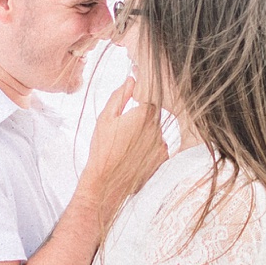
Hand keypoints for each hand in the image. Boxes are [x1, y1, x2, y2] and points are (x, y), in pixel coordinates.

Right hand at [80, 79, 166, 218]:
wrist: (107, 183)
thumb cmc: (103, 150)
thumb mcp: (106, 118)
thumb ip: (120, 95)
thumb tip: (131, 80)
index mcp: (145, 114)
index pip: (150, 95)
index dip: (140, 96)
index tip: (132, 99)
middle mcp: (158, 128)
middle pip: (154, 113)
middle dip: (140, 116)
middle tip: (124, 128)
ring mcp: (162, 144)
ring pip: (156, 129)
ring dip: (145, 132)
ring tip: (126, 144)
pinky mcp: (162, 158)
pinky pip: (158, 145)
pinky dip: (148, 146)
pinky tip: (133, 153)